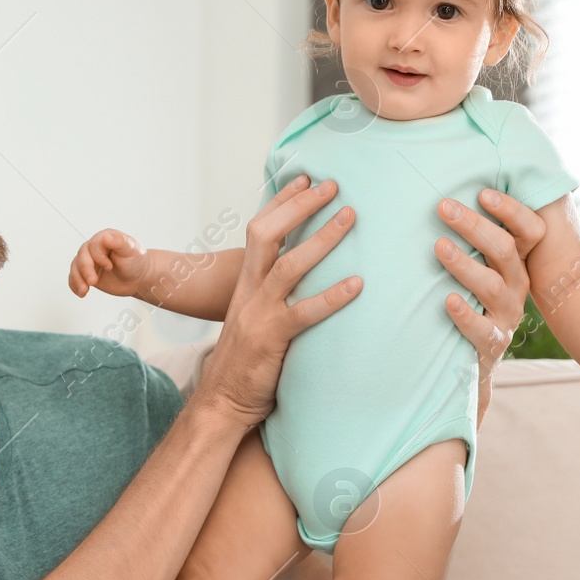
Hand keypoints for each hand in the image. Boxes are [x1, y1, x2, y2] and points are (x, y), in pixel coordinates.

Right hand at [69, 229, 153, 298]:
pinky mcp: (86, 274)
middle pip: (81, 257)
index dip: (97, 257)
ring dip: (78, 279)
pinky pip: (74, 278)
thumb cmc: (136, 261)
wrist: (138, 277)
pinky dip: (75, 285)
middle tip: (93, 282)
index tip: (109, 267)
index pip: (92, 245)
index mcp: (103, 238)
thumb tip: (105, 237)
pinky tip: (81, 293)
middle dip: (85, 270)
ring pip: (75, 267)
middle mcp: (93, 249)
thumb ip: (119, 241)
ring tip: (84, 290)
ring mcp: (89, 261)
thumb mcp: (131, 249)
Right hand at [196, 175, 359, 429]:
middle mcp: (249, 291)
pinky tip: (358, 284)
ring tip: (349, 217)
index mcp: (245, 284)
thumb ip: (273, 295)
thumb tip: (302, 278)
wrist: (222, 401)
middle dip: (299, 205)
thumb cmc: (245, 363)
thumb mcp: (254, 318)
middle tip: (333, 186)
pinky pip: (305, 312)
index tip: (305, 177)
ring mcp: (259, 313)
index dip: (282, 201)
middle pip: (268, 233)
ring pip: (289, 265)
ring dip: (321, 238)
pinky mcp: (272, 339)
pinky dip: (333, 296)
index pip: (260, 229)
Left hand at [433, 188, 545, 425]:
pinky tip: (448, 300)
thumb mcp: (477, 266)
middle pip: (505, 249)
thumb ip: (470, 239)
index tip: (482, 193)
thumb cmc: (469, 297)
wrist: (472, 357)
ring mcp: (507, 314)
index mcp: (516, 261)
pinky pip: (480, 328)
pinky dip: (464, 314)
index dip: (511, 210)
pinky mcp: (491, 341)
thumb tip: (444, 197)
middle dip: (474, 226)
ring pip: (492, 285)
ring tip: (439, 247)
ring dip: (464, 264)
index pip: (530, 229)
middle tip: (443, 207)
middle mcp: (517, 284)